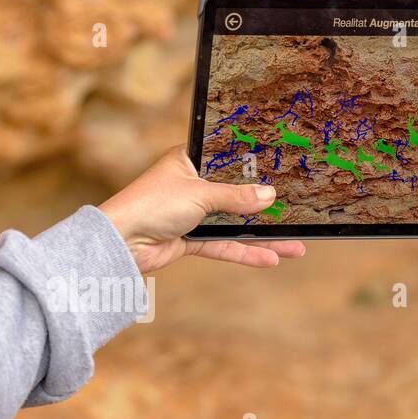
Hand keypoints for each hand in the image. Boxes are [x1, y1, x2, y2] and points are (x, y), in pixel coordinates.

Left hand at [98, 145, 306, 273]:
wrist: (119, 241)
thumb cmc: (151, 204)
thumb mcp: (200, 194)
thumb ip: (236, 197)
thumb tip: (269, 197)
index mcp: (189, 161)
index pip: (228, 159)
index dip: (254, 166)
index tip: (283, 172)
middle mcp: (192, 185)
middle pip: (236, 196)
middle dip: (266, 208)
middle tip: (297, 214)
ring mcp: (191, 213)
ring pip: (234, 225)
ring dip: (262, 237)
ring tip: (295, 246)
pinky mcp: (189, 239)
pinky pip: (223, 245)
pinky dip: (244, 252)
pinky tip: (270, 259)